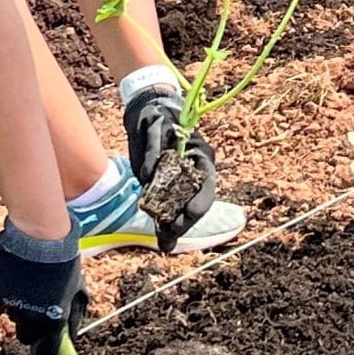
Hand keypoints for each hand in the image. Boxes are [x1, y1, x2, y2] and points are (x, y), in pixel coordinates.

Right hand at [0, 221, 88, 354]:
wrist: (40, 234)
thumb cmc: (63, 262)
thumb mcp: (77, 290)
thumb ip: (73, 315)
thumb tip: (72, 336)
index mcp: (49, 321)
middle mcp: (26, 316)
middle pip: (25, 335)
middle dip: (32, 328)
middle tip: (39, 310)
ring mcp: (7, 299)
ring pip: (11, 311)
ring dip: (20, 303)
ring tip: (31, 280)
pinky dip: (6, 284)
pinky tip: (17, 269)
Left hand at [121, 74, 216, 246]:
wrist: (148, 110)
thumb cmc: (155, 116)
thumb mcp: (153, 127)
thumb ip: (153, 151)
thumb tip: (148, 177)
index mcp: (200, 155)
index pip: (205, 185)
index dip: (196, 205)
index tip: (184, 219)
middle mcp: (197, 169)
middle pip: (196, 203)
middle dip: (183, 224)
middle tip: (168, 242)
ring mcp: (184, 177)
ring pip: (185, 207)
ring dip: (175, 226)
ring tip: (164, 243)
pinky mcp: (170, 183)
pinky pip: (172, 204)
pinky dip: (167, 219)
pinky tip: (162, 232)